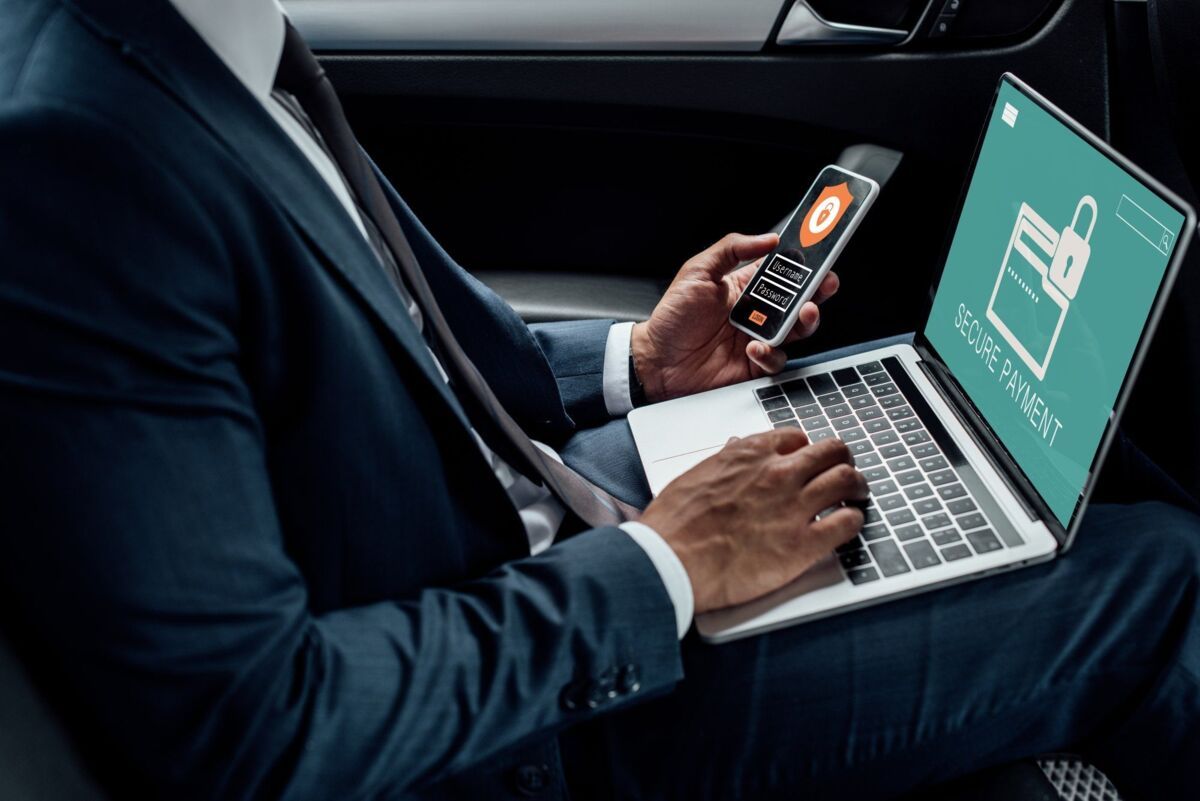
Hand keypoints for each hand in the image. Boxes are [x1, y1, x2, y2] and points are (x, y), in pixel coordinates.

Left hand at [631, 233, 839, 402]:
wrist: (656, 361)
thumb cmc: (672, 318)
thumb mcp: (697, 271)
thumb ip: (731, 249)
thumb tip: (767, 238)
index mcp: (745, 287)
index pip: (783, 271)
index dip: (804, 263)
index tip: (820, 253)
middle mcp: (757, 313)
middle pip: (800, 299)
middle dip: (818, 290)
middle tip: (824, 284)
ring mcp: (758, 338)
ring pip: (797, 330)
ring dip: (805, 320)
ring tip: (803, 313)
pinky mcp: (754, 365)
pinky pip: (777, 360)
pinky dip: (770, 353)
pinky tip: (754, 348)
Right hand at [640, 429, 866, 612]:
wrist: (671, 561)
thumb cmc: (674, 525)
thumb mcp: (695, 476)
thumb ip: (724, 462)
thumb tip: (736, 450)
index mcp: (749, 455)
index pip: (796, 438)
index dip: (806, 449)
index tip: (808, 460)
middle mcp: (777, 474)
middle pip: (832, 451)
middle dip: (842, 460)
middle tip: (844, 471)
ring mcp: (794, 507)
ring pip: (847, 480)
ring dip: (857, 486)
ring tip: (858, 495)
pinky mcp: (803, 544)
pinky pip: (847, 523)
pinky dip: (854, 521)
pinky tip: (849, 524)